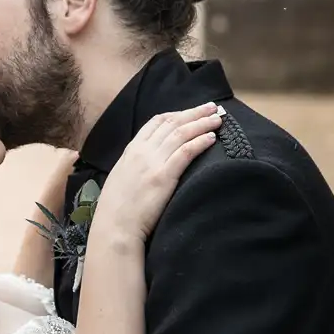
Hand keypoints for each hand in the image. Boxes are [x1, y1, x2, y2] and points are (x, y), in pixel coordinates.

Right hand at [92, 103, 222, 245]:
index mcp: (131, 150)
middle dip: (194, 113)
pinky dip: (199, 142)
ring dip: (201, 124)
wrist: (115, 225)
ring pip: (181, 134)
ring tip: (217, 119)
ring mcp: (153, 162)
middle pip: (172, 123)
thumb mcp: (121, 176)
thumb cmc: (117, 207)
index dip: (177, 114)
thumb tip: (149, 161)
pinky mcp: (164, 176)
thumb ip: (135, 164)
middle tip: (211, 107)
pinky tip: (212, 138)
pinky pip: (185, 152)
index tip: (191, 112)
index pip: (156, 122)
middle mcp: (142, 151)